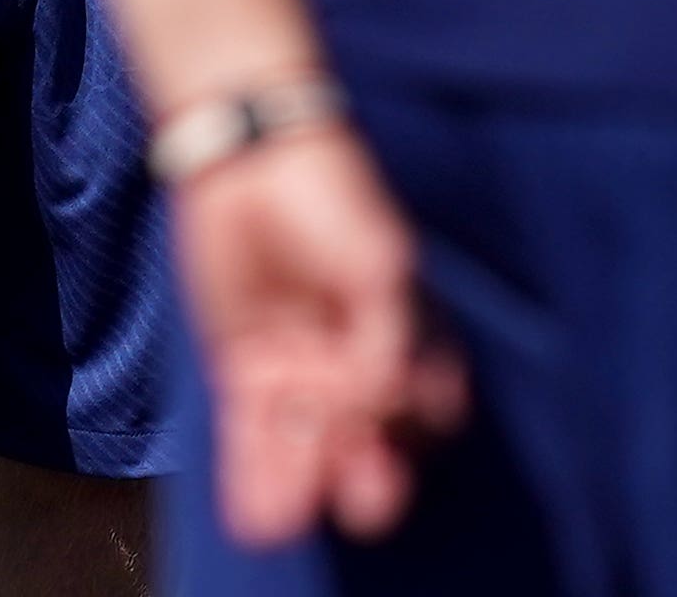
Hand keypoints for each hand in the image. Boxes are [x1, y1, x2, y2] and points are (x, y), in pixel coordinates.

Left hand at [176, 125, 465, 545]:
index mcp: (408, 338)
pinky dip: (256, 475)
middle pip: (367, 442)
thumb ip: (385, 346)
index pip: (426, 412)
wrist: (252, 155)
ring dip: (301, 487)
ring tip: (285, 521)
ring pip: (307, 447)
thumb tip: (376, 415)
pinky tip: (255, 514)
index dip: (416, 429)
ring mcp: (303, 370)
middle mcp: (358, 365)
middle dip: (364, 476)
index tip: (397, 418)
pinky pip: (255, 435)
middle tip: (358, 496)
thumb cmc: (335, 200)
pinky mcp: (249, 369)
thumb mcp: (380, 269)